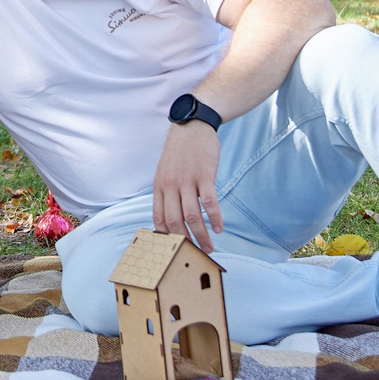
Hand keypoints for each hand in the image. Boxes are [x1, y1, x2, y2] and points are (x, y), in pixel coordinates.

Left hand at [152, 120, 223, 252]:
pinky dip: (215, 218)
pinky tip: (219, 228)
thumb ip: (167, 192)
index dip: (166, 236)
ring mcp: (188, 180)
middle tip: (194, 253)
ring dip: (202, 235)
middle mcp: (171, 185)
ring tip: (209, 247)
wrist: (193, 125)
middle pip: (175, 221)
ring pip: (193, 215)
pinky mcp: (205, 174)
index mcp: (159, 186)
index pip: (159, 218)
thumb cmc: (180, 151)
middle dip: (185, 241)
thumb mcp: (165, 170)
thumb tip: (172, 217)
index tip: (174, 249)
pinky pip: (210, 202)